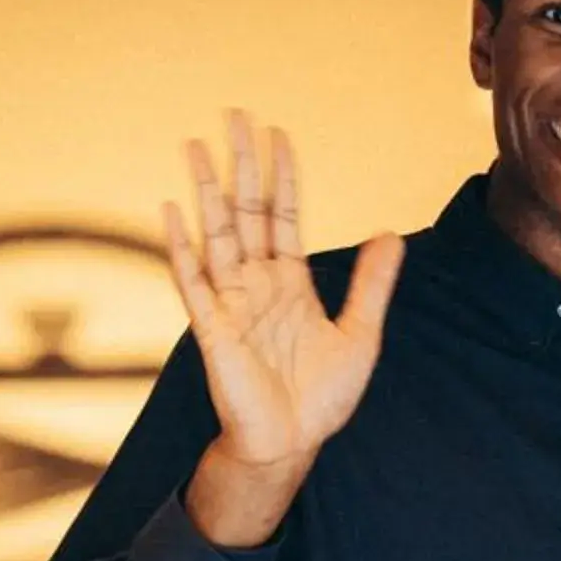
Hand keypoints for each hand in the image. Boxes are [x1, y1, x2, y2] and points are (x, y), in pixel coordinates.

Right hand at [162, 111, 402, 474]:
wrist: (291, 445)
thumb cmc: (320, 397)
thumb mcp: (360, 334)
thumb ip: (370, 284)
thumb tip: (389, 235)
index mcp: (290, 282)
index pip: (284, 215)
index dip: (283, 176)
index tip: (279, 134)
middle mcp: (257, 284)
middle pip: (247, 211)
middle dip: (242, 164)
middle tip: (235, 115)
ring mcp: (232, 303)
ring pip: (216, 234)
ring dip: (206, 190)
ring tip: (196, 145)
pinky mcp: (212, 330)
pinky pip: (192, 281)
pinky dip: (181, 246)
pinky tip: (171, 210)